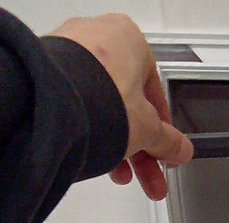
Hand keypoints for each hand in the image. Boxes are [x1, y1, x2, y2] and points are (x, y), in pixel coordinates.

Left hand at [50, 14, 192, 199]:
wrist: (50, 104)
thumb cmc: (103, 100)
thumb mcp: (148, 129)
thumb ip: (168, 142)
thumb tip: (181, 150)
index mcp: (130, 39)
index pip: (155, 94)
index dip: (162, 132)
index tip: (163, 155)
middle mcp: (98, 38)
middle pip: (128, 105)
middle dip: (140, 149)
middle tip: (146, 178)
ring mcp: (69, 54)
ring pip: (103, 108)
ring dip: (116, 147)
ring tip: (120, 177)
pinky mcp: (47, 73)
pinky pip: (78, 107)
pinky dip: (89, 132)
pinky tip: (94, 158)